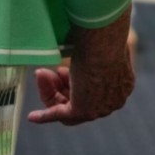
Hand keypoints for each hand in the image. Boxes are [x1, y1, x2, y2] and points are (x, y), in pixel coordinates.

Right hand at [28, 8, 134, 127]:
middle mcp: (113, 99)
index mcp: (121, 84)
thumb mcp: (98, 44)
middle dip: (60, 85)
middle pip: (80, 100)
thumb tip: (77, 39)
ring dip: (50, 90)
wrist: (102, 45)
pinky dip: (45, 115)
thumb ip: (89, 50)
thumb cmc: (101, 37)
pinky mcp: (84, 111)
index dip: (72, 80)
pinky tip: (32, 117)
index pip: (94, 90)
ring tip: (41, 73)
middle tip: (46, 71)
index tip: (59, 68)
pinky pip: (60, 115)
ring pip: (68, 107)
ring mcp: (100, 108)